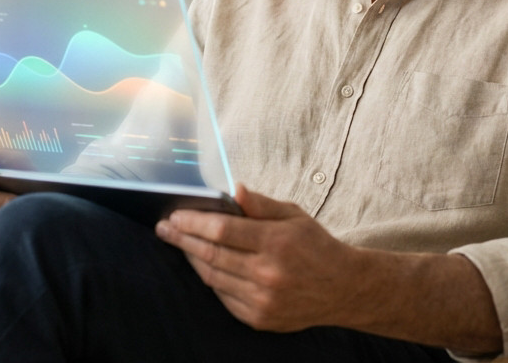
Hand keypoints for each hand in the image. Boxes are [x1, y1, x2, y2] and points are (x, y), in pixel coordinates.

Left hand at [154, 185, 363, 331]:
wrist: (343, 289)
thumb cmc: (316, 246)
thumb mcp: (293, 215)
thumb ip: (260, 204)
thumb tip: (234, 190)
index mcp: (276, 242)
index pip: (222, 230)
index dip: (194, 221)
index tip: (175, 215)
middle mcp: (267, 273)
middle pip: (211, 254)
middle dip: (183, 239)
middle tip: (164, 228)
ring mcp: (262, 300)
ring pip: (213, 278)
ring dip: (192, 259)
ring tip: (180, 243)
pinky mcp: (259, 318)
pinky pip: (223, 297)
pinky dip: (211, 280)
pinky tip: (204, 265)